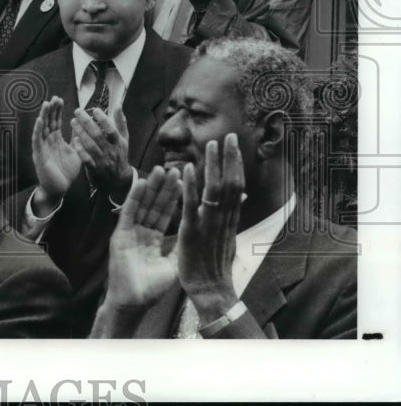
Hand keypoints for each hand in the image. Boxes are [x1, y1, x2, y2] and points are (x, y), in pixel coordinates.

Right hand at [30, 97, 81, 215]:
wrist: (60, 189)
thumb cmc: (66, 172)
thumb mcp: (76, 152)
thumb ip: (77, 140)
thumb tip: (81, 127)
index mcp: (56, 140)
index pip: (55, 122)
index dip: (57, 111)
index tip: (60, 99)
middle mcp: (47, 141)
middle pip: (48, 122)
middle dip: (51, 110)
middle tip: (54, 98)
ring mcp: (42, 147)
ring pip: (42, 128)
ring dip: (43, 116)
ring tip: (46, 104)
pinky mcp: (39, 155)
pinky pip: (37, 140)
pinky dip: (38, 130)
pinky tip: (40, 120)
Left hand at [71, 107, 132, 192]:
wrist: (118, 180)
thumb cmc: (119, 155)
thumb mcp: (123, 139)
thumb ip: (120, 122)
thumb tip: (118, 105)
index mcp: (119, 143)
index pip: (112, 130)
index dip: (104, 120)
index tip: (94, 109)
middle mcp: (111, 152)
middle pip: (98, 136)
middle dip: (87, 122)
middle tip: (77, 111)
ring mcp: (103, 161)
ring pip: (91, 146)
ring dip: (80, 133)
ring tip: (72, 122)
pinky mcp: (94, 169)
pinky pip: (86, 159)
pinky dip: (80, 149)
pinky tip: (74, 139)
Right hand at [103, 166, 181, 309]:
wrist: (135, 301)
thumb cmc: (152, 287)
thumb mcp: (173, 264)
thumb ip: (180, 246)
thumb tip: (196, 232)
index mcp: (153, 240)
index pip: (165, 215)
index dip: (173, 199)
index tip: (183, 182)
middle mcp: (141, 232)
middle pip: (154, 206)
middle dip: (163, 188)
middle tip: (173, 169)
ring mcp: (130, 232)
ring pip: (143, 205)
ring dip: (151, 187)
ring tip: (160, 169)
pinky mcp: (120, 233)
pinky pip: (129, 212)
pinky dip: (134, 197)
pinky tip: (141, 182)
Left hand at [176, 133, 243, 322]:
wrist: (212, 292)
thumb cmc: (215, 264)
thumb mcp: (227, 236)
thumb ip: (231, 214)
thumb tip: (241, 195)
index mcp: (229, 219)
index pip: (237, 186)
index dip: (235, 164)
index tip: (234, 145)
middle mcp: (223, 219)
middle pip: (231, 183)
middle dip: (230, 159)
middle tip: (230, 136)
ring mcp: (208, 225)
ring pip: (215, 191)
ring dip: (213, 166)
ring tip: (211, 144)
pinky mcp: (192, 232)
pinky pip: (192, 206)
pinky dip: (190, 186)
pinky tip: (187, 168)